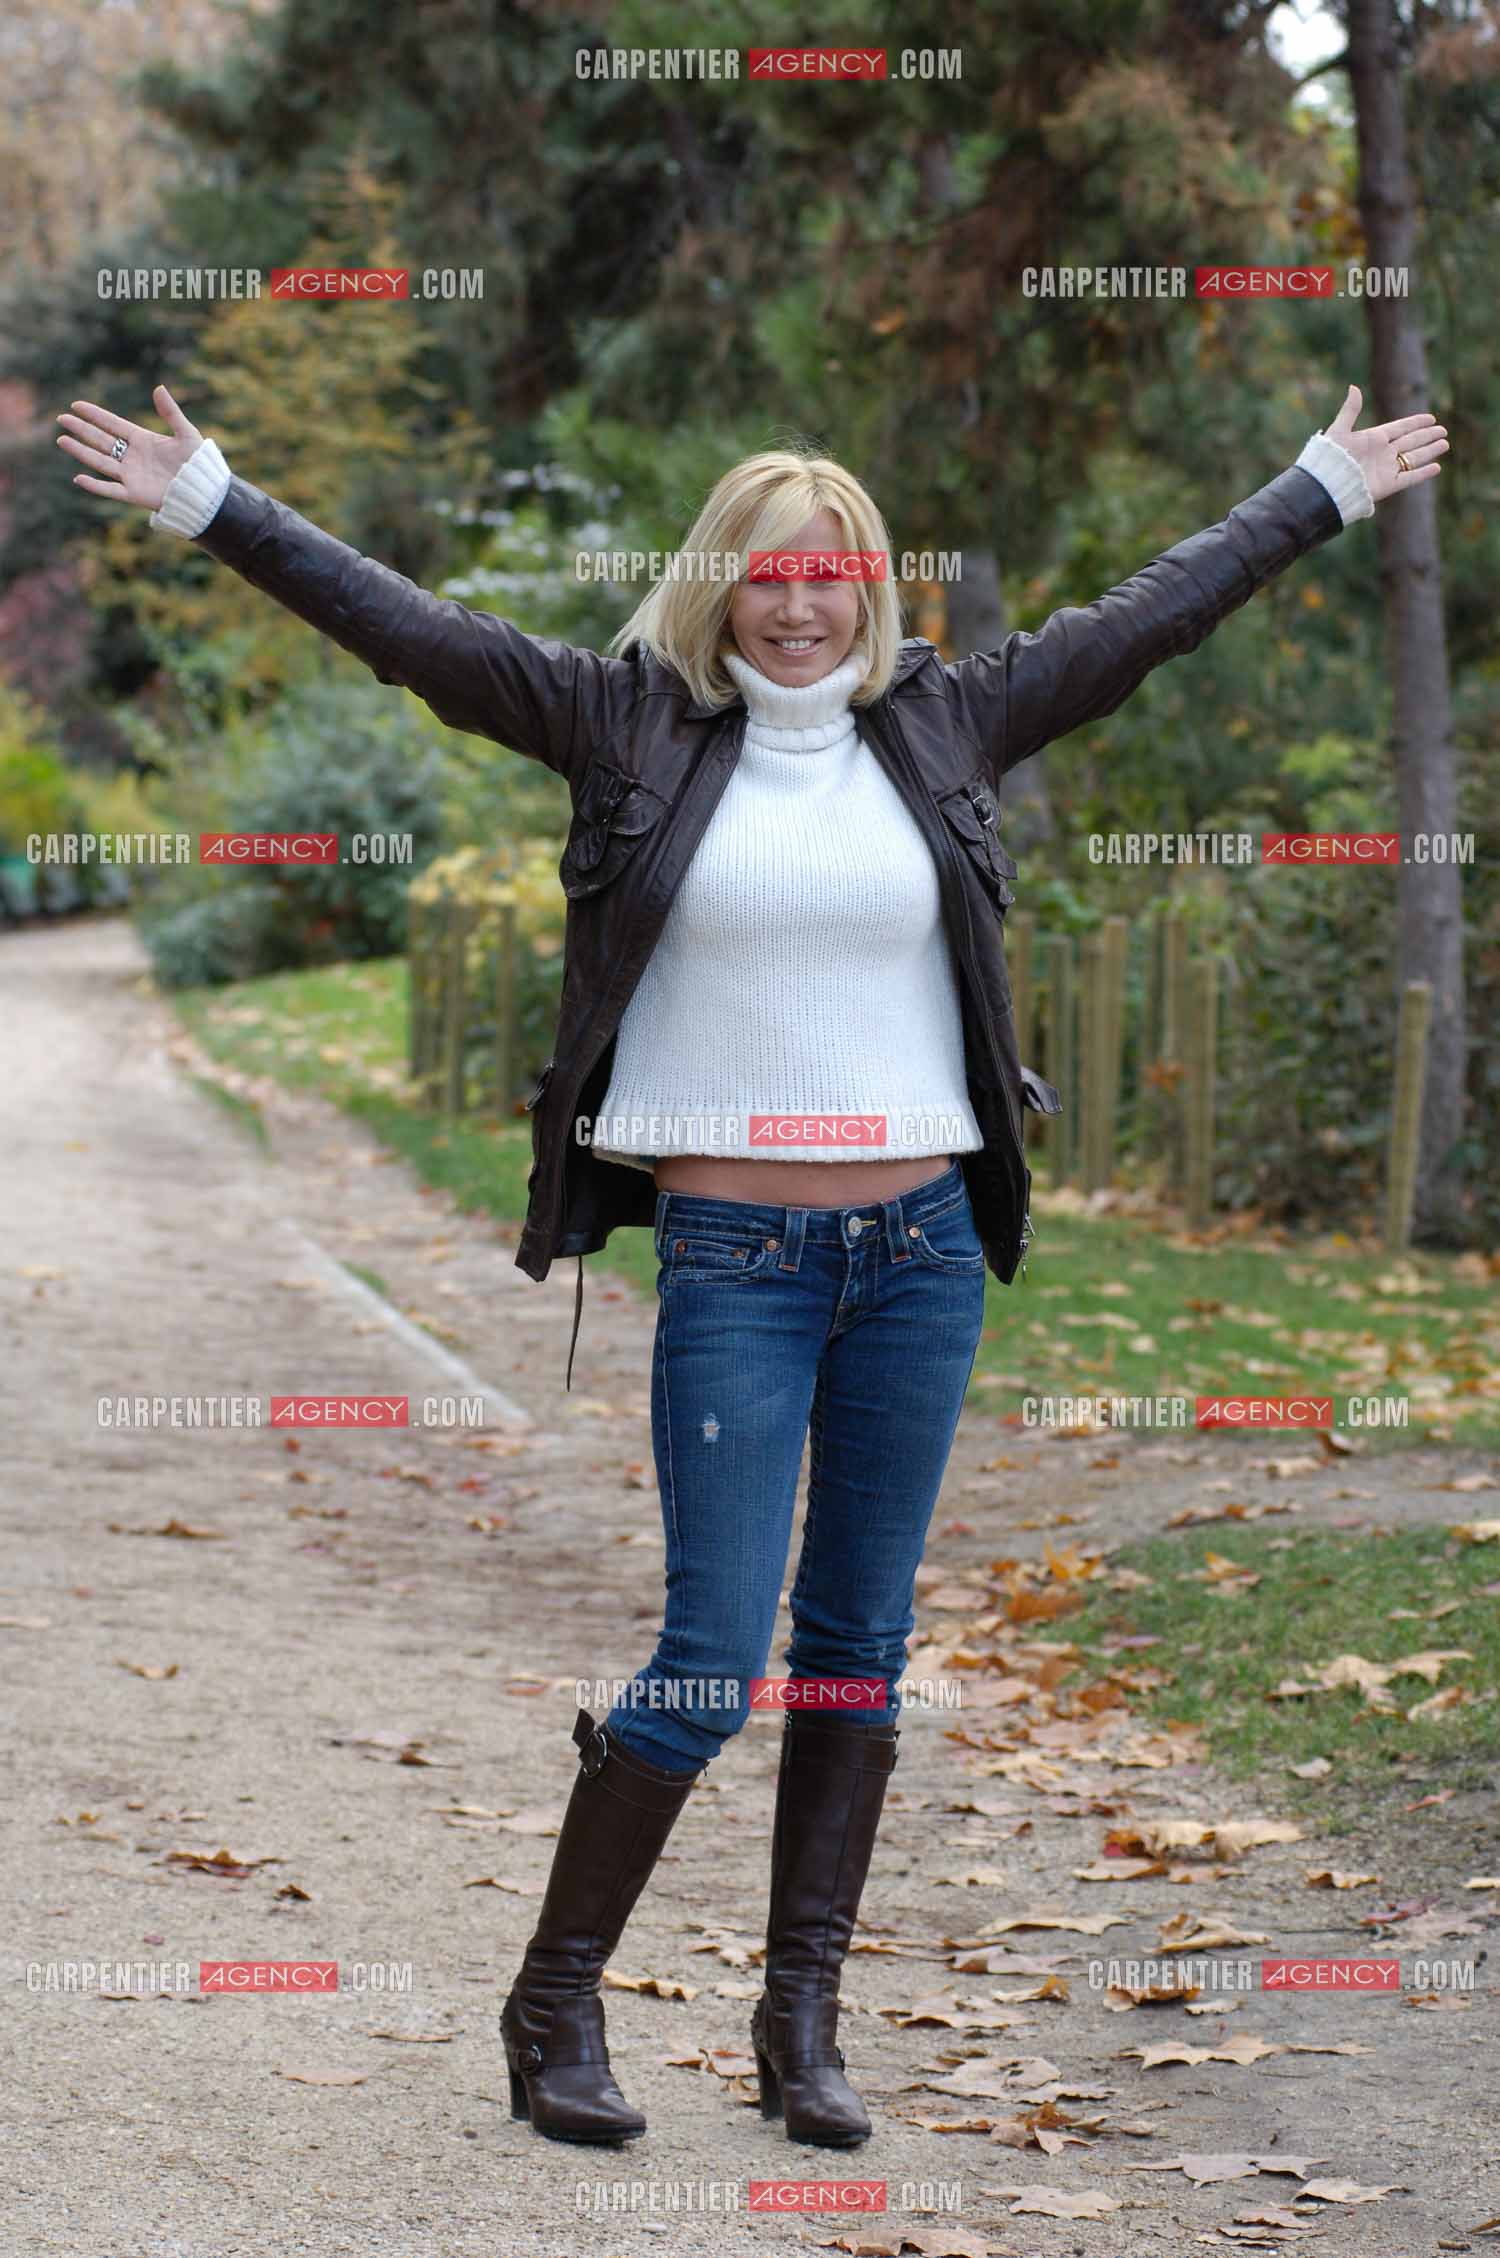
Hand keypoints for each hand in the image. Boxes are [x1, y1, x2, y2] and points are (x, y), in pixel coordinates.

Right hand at [55, 384, 203, 511]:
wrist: (204, 491)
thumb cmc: (198, 463)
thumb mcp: (186, 433)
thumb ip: (171, 412)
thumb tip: (159, 387)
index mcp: (142, 439)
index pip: (113, 424)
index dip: (95, 415)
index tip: (76, 405)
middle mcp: (132, 456)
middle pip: (101, 440)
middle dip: (81, 430)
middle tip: (62, 419)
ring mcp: (131, 475)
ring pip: (100, 461)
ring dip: (81, 451)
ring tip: (62, 440)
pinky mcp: (134, 493)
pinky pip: (110, 489)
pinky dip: (95, 486)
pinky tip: (78, 478)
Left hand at [1325, 382, 1447, 503]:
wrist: (1327, 485)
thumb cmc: (1330, 458)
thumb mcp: (1340, 431)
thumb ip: (1350, 410)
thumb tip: (1353, 387)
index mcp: (1373, 439)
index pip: (1400, 428)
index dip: (1415, 423)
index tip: (1431, 418)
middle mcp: (1382, 453)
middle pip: (1411, 442)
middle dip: (1427, 436)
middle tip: (1443, 430)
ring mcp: (1386, 469)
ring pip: (1414, 458)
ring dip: (1429, 451)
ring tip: (1445, 444)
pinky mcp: (1388, 485)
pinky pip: (1409, 478)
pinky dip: (1423, 473)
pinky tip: (1437, 467)